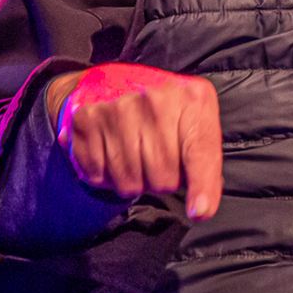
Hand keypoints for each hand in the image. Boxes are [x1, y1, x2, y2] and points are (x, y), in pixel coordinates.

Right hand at [43, 63, 222, 220]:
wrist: (117, 81)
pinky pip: (98, 176)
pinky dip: (105, 176)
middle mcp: (155, 100)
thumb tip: (200, 211)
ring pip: (129, 183)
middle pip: (163, 178)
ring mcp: (118, 108)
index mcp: (193, 99)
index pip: (199, 151)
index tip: (199, 211)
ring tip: (135, 154)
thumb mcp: (199, 126)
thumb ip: (205, 166)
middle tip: (158, 158)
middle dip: (163, 181)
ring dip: (134, 181)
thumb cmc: (168, 113)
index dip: (201, 185)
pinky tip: (112, 152)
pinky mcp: (86, 119)